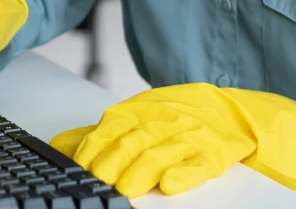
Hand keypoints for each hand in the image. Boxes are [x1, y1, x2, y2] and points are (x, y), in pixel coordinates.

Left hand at [50, 84, 295, 202]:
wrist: (236, 111)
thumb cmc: (181, 116)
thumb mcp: (139, 115)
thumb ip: (101, 132)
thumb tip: (59, 145)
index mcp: (145, 108)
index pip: (115, 124)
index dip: (96, 144)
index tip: (81, 164)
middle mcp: (168, 119)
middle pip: (136, 139)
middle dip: (115, 160)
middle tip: (98, 180)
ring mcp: (194, 135)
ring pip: (165, 152)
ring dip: (143, 169)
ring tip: (125, 187)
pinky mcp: (219, 151)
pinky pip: (202, 163)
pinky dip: (185, 173)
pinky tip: (170, 185)